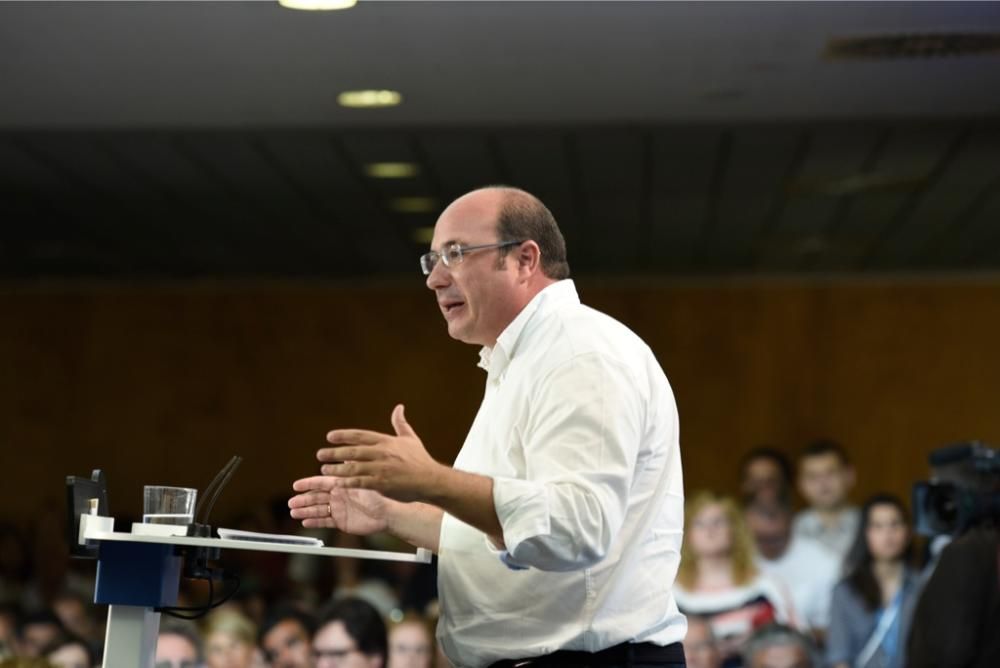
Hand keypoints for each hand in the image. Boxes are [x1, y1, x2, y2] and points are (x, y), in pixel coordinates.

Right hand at [288, 477, 387, 535]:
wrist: (387, 513)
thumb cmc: (377, 496)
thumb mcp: (362, 482)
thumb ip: (352, 471)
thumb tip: (346, 455)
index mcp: (341, 484)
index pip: (320, 483)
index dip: (308, 484)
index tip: (295, 485)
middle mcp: (338, 496)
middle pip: (316, 497)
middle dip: (303, 500)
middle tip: (290, 502)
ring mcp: (339, 509)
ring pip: (318, 510)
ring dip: (305, 511)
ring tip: (294, 512)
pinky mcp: (341, 522)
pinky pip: (325, 521)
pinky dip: (315, 522)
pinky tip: (305, 522)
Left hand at [317, 404, 444, 502]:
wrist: (431, 479)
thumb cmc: (420, 459)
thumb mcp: (410, 438)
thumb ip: (400, 423)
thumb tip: (399, 406)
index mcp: (386, 441)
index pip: (360, 436)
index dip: (343, 435)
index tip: (330, 436)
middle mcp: (382, 453)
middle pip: (352, 452)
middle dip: (334, 453)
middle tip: (320, 454)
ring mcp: (381, 469)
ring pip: (353, 468)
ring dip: (336, 469)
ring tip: (324, 470)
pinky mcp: (382, 484)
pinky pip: (360, 483)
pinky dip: (347, 483)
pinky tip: (337, 484)